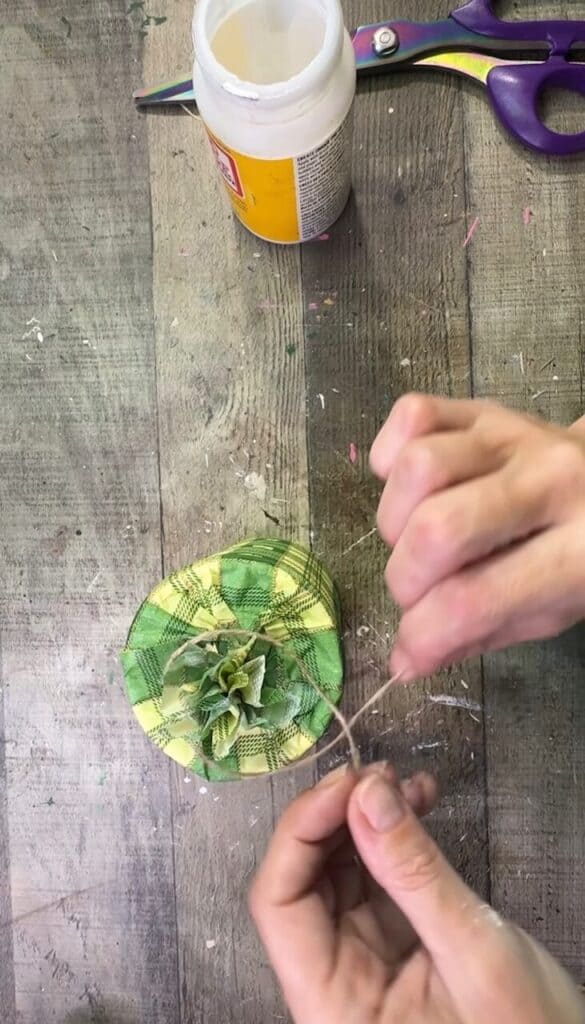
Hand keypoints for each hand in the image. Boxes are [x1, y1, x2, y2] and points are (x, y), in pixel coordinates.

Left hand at [250, 766, 582, 1023]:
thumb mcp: (473, 950)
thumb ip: (415, 872)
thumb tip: (367, 794)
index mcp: (331, 1002)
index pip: (279, 904)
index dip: (300, 834)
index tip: (344, 786)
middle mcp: (333, 980)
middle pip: (302, 880)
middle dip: (336, 817)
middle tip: (376, 775)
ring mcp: (361, 958)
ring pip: (337, 870)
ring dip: (364, 818)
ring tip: (401, 782)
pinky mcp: (391, 941)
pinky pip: (375, 877)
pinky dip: (391, 836)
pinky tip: (416, 802)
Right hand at [370, 394, 584, 678]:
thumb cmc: (579, 559)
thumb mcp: (550, 612)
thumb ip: (476, 634)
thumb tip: (403, 662)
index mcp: (579, 552)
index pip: (473, 599)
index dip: (423, 635)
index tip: (409, 652)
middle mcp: (549, 481)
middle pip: (437, 527)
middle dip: (405, 577)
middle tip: (415, 592)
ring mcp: (512, 434)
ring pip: (418, 466)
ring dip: (395, 518)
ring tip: (413, 540)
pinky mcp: (482, 408)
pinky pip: (412, 415)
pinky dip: (391, 454)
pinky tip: (407, 489)